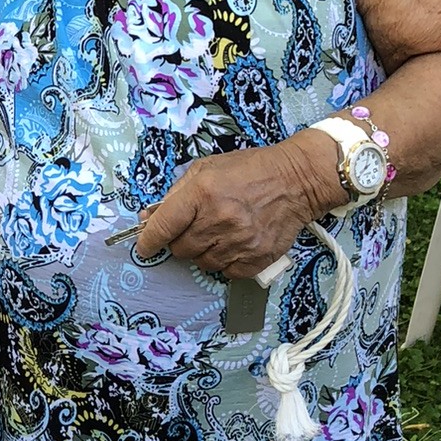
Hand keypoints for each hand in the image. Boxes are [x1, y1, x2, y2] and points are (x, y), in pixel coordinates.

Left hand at [133, 132, 343, 278]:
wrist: (297, 180)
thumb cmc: (249, 170)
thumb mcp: (207, 168)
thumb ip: (176, 192)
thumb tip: (150, 217)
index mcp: (202, 193)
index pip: (164, 226)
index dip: (148, 240)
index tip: (144, 247)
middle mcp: (219, 219)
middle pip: (181, 248)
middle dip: (181, 241)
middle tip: (195, 228)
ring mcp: (240, 241)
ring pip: (202, 263)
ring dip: (204, 252)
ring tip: (219, 233)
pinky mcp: (258, 258)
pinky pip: (227, 272)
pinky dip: (225, 262)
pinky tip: (234, 244)